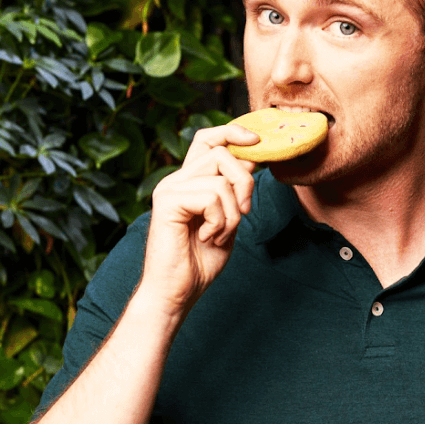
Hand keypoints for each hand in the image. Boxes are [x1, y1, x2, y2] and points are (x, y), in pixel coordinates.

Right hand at [139, 123, 259, 316]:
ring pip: (221, 177)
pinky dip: (220, 221)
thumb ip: (235, 192)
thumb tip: (252, 160)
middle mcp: (177, 179)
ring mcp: (169, 188)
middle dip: (245, 183)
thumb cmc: (201, 261)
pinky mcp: (167, 202)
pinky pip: (211, 196)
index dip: (233, 132)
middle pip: (221, 152)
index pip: (208, 139)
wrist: (178, 291)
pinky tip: (207, 237)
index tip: (257, 141)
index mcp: (190, 181)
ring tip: (220, 233)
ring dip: (233, 212)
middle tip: (244, 213)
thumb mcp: (228, 220)